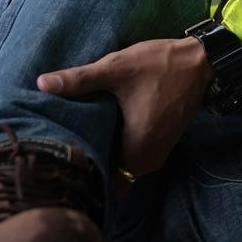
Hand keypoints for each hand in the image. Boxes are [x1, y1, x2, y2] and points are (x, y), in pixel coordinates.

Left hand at [37, 37, 212, 176]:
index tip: (59, 165)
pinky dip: (119, 145)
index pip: (101, 180)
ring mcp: (157, 153)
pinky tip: (103, 128)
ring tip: (77, 138)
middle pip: (110, 172)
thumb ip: (80, 80)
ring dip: (105, 153)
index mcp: (136, 150)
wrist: (200, 61)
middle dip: (90, 162)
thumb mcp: (117, 69)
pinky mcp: (162, 143)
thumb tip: (41, 83)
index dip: (81, 174)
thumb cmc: (159, 66)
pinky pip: (133, 153)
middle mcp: (148, 160)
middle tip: (60, 148)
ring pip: (122, 163)